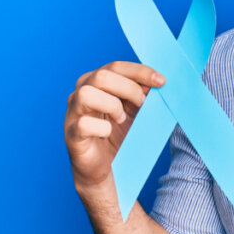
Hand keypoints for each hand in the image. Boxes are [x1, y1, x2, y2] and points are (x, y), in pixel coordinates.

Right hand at [64, 60, 165, 190]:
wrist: (107, 168)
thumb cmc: (120, 133)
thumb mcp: (136, 110)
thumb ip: (143, 94)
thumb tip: (157, 82)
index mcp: (96, 82)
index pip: (116, 66)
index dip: (140, 71)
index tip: (161, 81)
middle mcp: (81, 92)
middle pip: (102, 76)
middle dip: (129, 88)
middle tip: (143, 104)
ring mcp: (73, 113)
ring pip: (86, 94)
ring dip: (112, 105)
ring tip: (122, 118)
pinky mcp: (71, 134)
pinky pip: (84, 124)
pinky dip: (102, 128)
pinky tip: (109, 132)